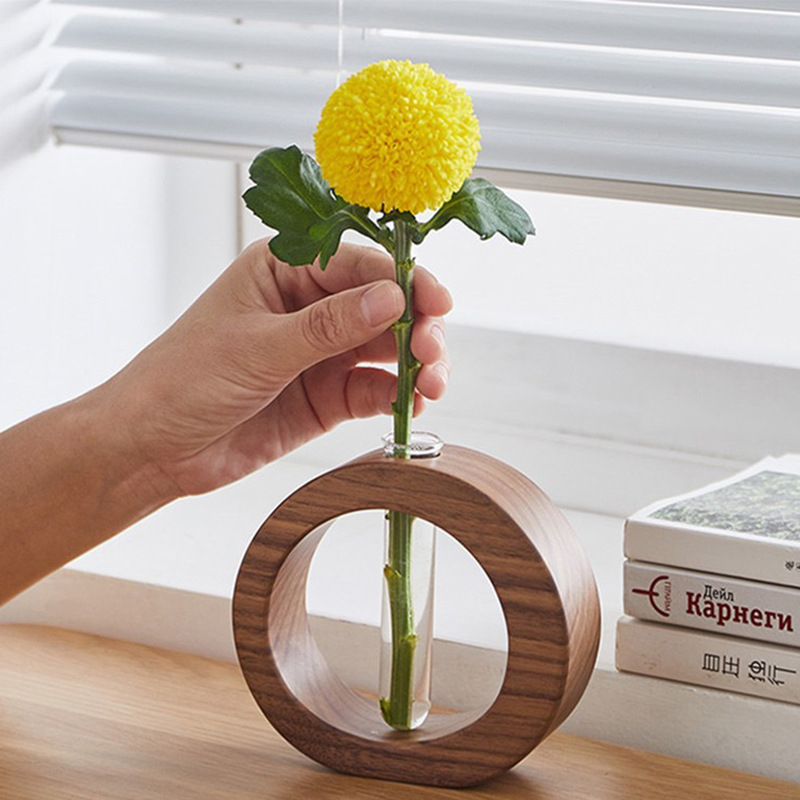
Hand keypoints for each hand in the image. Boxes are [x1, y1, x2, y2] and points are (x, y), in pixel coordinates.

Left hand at [101, 239, 452, 497]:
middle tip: (430, 353)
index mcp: (285, 271)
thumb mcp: (258, 347)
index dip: (404, 281)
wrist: (153, 449)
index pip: (360, 264)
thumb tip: (393, 299)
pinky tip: (410, 405)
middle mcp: (310, 307)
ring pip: (387, 349)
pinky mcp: (326, 396)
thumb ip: (328, 326)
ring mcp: (321, 353)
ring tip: (432, 385)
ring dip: (416, 364)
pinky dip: (397, 397)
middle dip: (417, 326)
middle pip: (384, 306)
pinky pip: (374, 390)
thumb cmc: (182, 380)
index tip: (435, 304)